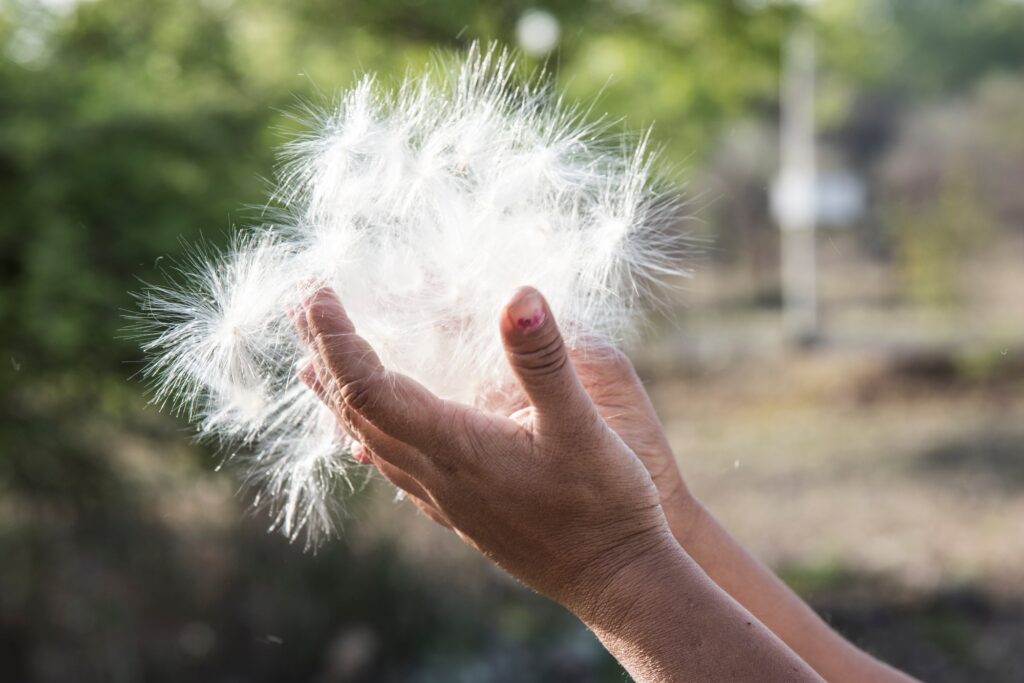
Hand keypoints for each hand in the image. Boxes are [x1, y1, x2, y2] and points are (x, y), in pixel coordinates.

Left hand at [295, 286, 676, 614]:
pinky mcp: (455, 511)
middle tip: (297, 306)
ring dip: (334, 394)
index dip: (335, 336)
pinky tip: (361, 436)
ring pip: (365, 440)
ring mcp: (440, 497)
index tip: (314, 291)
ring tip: (308, 364)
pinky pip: (388, 465)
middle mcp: (432, 473)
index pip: (369, 384)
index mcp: (453, 444)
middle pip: (354, 408)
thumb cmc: (604, 504)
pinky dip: (362, 433)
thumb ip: (545, 360)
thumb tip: (518, 293)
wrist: (614, 579)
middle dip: (322, 353)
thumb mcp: (582, 423)